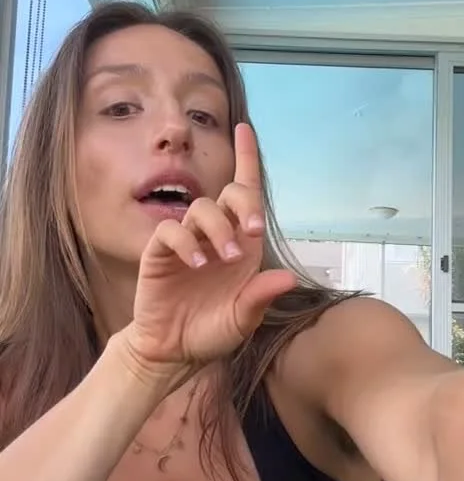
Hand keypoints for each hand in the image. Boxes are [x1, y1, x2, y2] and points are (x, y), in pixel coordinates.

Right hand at [120, 123, 296, 381]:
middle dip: (243, 204)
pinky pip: (171, 231)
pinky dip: (186, 242)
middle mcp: (216, 236)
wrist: (175, 351)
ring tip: (222, 260)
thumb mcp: (243, 318)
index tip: (244, 129)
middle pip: (228, 194)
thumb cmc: (212, 330)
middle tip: (252, 230)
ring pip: (201, 209)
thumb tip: (287, 278)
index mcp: (241, 244)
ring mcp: (187, 242)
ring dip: (217, 229)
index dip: (245, 159)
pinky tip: (196, 263)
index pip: (245, 193)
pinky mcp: (160, 253)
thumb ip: (261, 297)